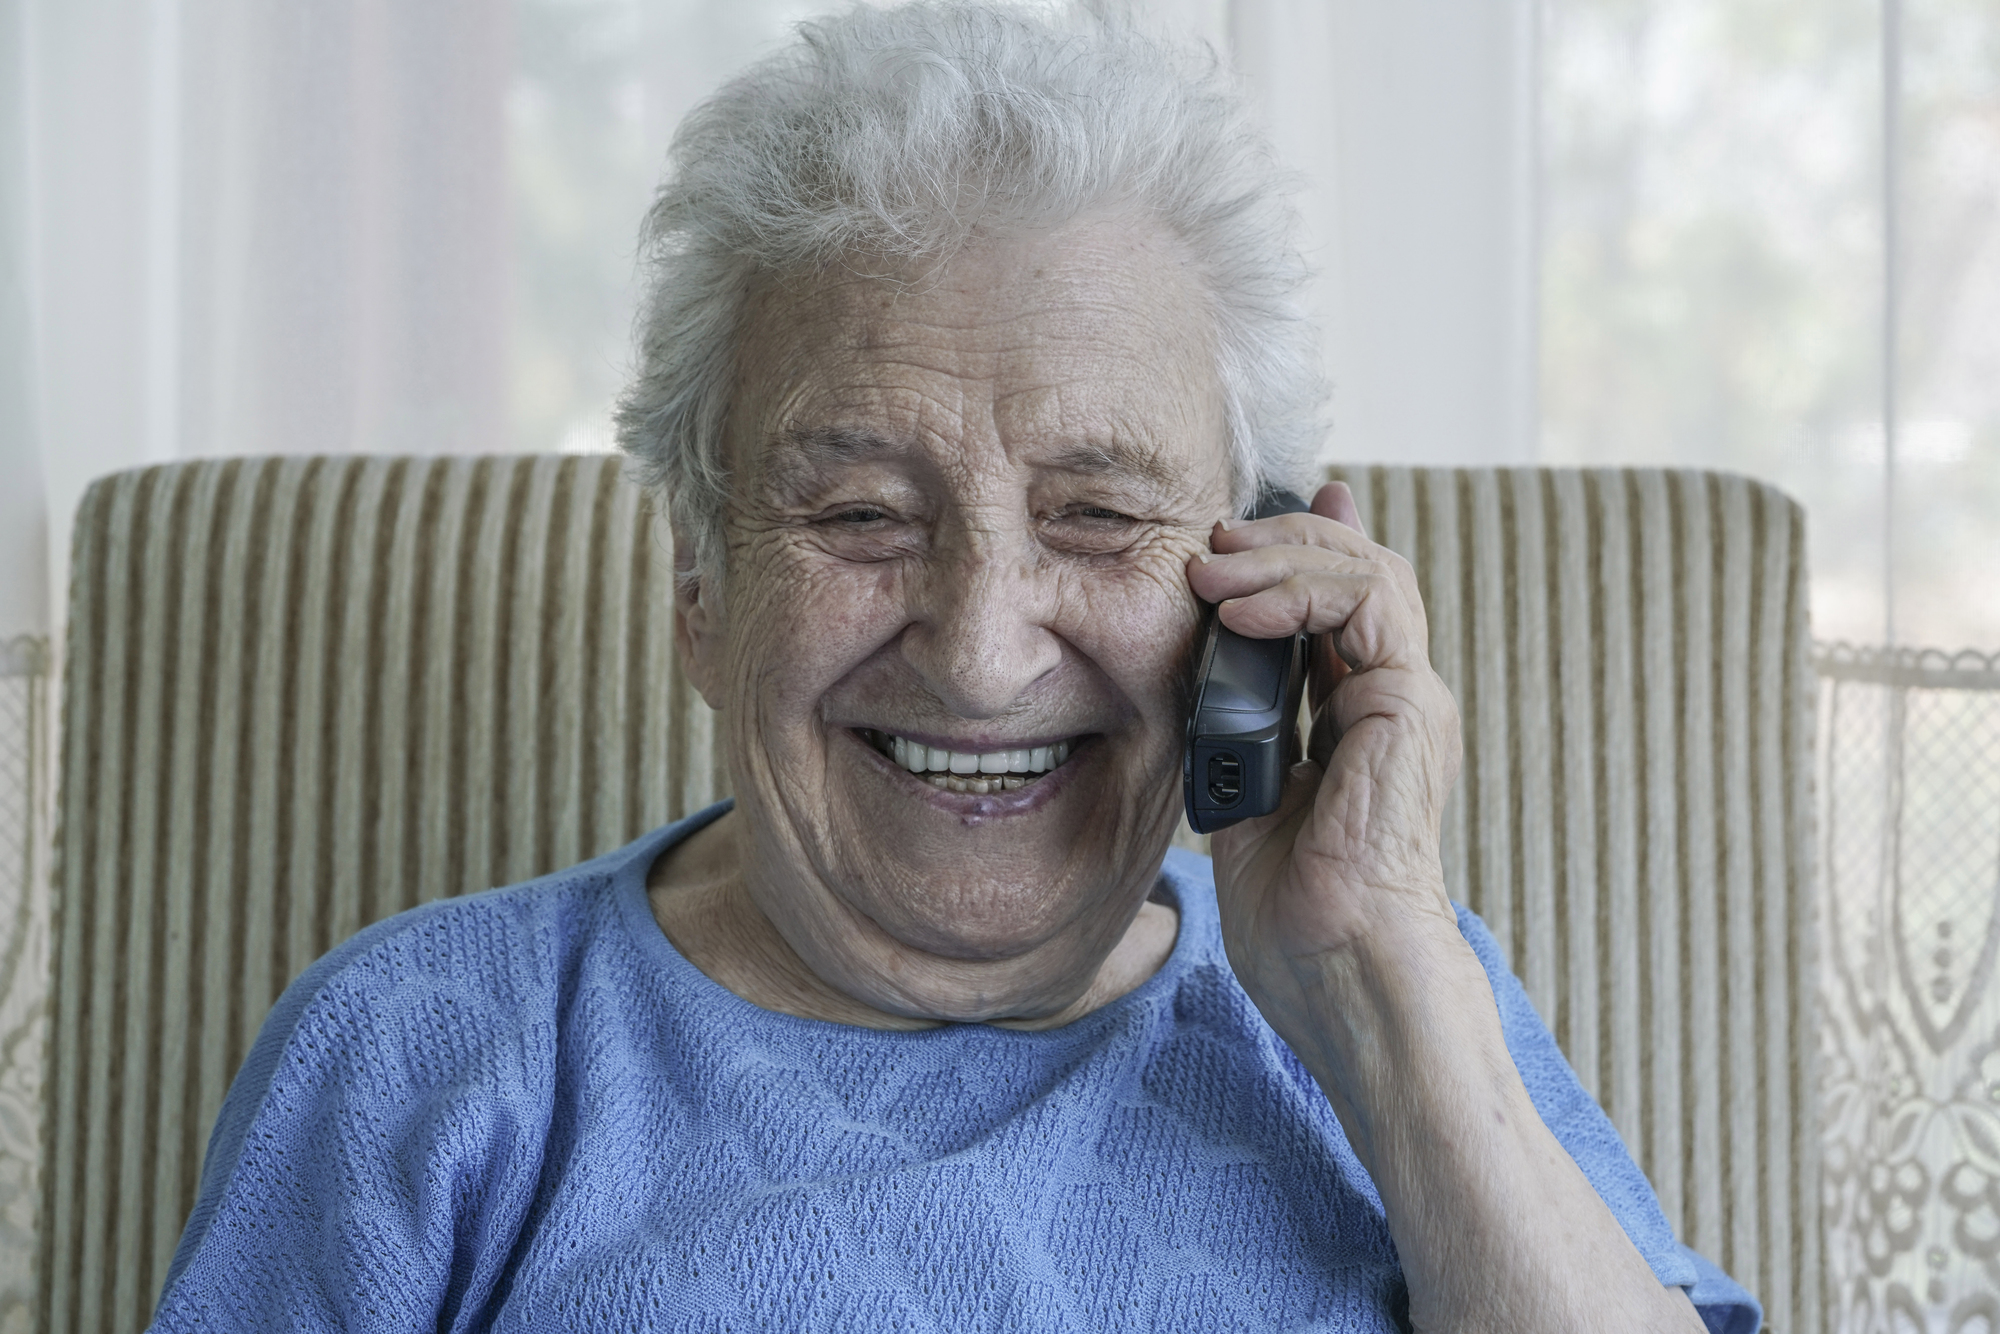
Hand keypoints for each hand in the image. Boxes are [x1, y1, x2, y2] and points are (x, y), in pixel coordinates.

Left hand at [1185, 481, 1463, 1026]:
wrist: (1343, 973)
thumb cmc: (1297, 919)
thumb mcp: (1245, 799)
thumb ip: (1242, 735)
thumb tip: (1209, 685)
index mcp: (1359, 722)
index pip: (1340, 606)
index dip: (1296, 556)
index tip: (1231, 538)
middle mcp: (1392, 702)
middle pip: (1356, 573)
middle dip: (1280, 542)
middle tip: (1211, 540)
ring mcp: (1407, 701)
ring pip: (1366, 573)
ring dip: (1281, 554)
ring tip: (1210, 567)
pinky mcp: (1409, 706)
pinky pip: (1363, 606)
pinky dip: (1297, 590)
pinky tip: (1238, 608)